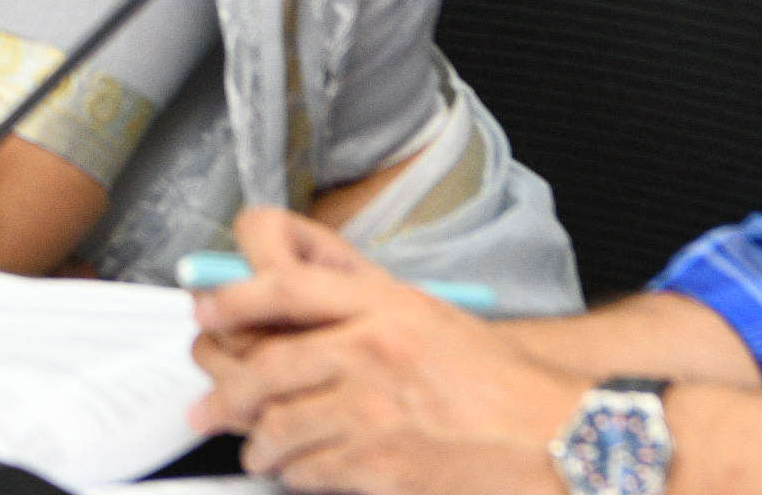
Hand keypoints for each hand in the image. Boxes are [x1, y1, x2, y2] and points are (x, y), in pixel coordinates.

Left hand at [188, 206, 580, 489]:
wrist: (556, 436)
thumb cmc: (495, 382)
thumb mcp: (428, 318)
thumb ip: (361, 309)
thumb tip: (287, 314)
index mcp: (384, 304)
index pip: (285, 287)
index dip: (233, 299)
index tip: (205, 314)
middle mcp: (373, 349)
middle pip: (266, 365)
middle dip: (225, 392)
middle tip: (207, 408)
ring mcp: (374, 410)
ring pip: (280, 426)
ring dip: (258, 444)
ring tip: (257, 451)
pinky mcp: (381, 466)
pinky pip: (311, 471)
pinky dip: (296, 475)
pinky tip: (299, 473)